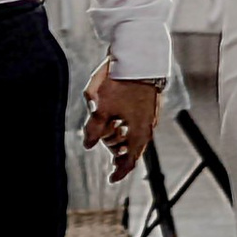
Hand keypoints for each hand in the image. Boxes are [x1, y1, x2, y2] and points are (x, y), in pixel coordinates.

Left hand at [80, 62, 162, 184]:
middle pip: (132, 149)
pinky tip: (116, 118)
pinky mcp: (147, 105)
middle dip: (116, 150)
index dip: (120, 171)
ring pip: (133, 135)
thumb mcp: (102, 106)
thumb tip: (87, 145)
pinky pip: (135, 124)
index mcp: (139, 133)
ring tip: (109, 130)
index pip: (131, 161)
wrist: (139, 57)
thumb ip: (94, 128)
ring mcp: (149, 116)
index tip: (111, 179)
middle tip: (106, 148)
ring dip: (119, 137)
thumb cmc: (121, 82)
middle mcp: (147, 127)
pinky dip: (125, 126)